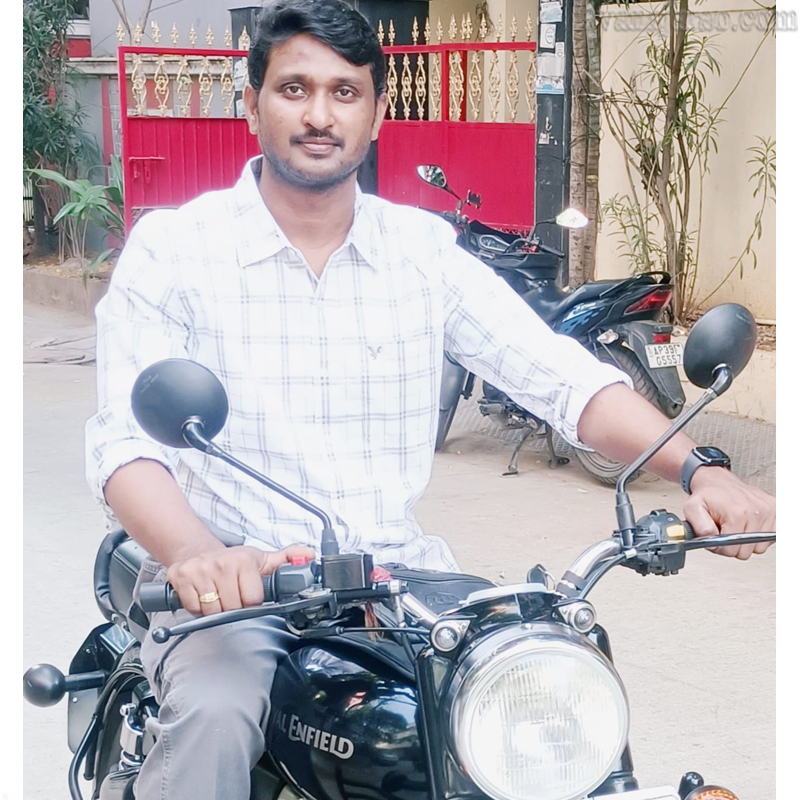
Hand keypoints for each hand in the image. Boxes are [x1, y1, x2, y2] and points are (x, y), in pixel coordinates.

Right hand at [166, 544, 315, 615]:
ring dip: (214, 608)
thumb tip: (309, 556)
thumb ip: (287, 559)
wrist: (197, 550)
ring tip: (217, 593)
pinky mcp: (180, 577)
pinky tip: (202, 594)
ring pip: (212, 610)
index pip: (252, 599)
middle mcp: (221, 563)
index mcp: (243, 560)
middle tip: (230, 593)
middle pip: (232, 607)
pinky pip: (192, 607)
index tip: (247, 593)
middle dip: (232, 606)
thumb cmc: (233, 561)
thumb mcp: (262, 559)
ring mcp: (199, 570)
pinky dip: (196, 607)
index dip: (250, 601)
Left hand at [683, 466, 775, 558]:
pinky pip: (771, 538)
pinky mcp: (776, 510)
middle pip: (746, 551)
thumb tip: (714, 542)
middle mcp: (756, 511)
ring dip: (746, 541)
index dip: (720, 546)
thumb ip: (700, 529)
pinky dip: (759, 536)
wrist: (717, 481)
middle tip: (725, 529)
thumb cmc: (707, 495)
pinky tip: (749, 525)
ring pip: (759, 547)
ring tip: (736, 525)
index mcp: (736, 513)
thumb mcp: (692, 510)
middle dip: (733, 544)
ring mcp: (769, 511)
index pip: (731, 550)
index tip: (717, 534)